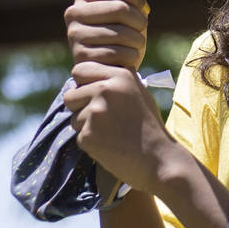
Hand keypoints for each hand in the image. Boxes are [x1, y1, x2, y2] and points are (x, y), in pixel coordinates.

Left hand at [63, 65, 178, 191]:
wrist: (158, 158)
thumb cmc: (149, 126)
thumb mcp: (140, 92)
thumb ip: (117, 79)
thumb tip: (93, 72)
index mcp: (120, 76)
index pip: (80, 69)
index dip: (82, 82)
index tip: (90, 93)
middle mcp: (105, 90)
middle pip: (70, 95)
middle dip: (79, 106)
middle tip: (100, 117)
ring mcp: (95, 113)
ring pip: (73, 117)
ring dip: (86, 126)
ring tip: (110, 132)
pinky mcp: (88, 135)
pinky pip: (79, 136)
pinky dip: (91, 142)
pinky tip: (110, 145)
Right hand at [64, 0, 148, 78]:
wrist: (110, 70)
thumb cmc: (121, 34)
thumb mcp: (129, 9)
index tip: (144, 5)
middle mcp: (73, 14)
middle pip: (119, 8)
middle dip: (139, 20)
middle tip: (142, 28)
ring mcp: (74, 36)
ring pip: (121, 32)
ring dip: (138, 40)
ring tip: (136, 45)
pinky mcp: (81, 58)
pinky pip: (118, 53)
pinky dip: (131, 57)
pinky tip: (127, 60)